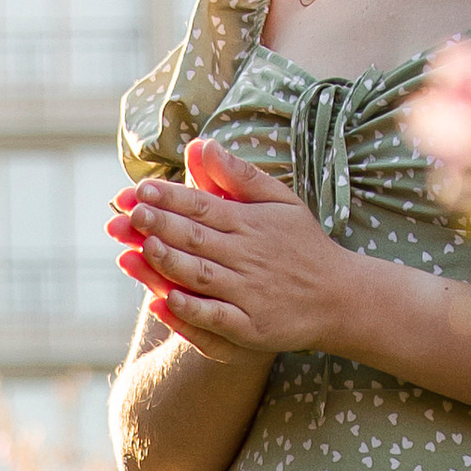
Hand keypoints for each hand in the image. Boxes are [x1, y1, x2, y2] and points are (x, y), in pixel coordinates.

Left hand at [107, 140, 357, 358]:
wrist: (339, 297)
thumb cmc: (302, 244)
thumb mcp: (280, 201)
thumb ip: (238, 175)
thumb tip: (202, 144)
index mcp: (250, 223)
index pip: (203, 205)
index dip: (170, 198)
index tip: (140, 190)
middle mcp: (247, 257)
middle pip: (197, 238)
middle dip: (162, 225)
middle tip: (131, 214)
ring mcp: (249, 293)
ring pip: (202, 275)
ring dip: (171, 263)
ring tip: (143, 247)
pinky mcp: (251, 327)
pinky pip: (217, 318)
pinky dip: (192, 309)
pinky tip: (167, 299)